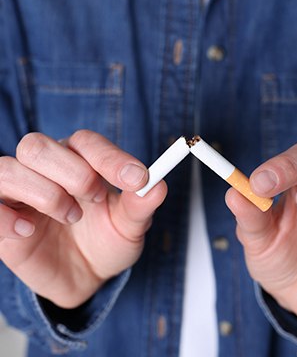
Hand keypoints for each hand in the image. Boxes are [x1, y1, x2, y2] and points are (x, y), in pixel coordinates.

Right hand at [0, 130, 166, 307]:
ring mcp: (20, 194)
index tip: (137, 179)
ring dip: (44, 193)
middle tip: (95, 198)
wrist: (85, 276)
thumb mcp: (129, 227)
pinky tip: (30, 230)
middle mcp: (47, 171)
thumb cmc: (106, 242)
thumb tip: (158, 186)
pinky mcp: (2, 219)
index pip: (86, 143)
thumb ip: (141, 205)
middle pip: (39, 146)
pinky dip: (5, 217)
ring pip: (8, 168)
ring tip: (71, 217)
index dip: (110, 158)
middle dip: (72, 172)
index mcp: (81, 162)